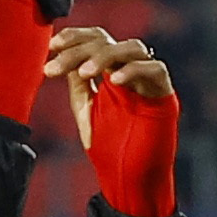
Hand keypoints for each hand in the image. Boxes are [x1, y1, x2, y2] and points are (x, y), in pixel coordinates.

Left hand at [50, 27, 171, 148]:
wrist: (130, 180)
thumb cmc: (111, 149)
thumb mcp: (87, 110)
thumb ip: (79, 85)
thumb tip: (62, 58)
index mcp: (112, 72)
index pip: (95, 39)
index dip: (74, 37)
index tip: (51, 46)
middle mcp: (130, 71)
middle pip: (107, 41)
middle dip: (78, 49)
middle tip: (55, 64)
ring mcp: (148, 81)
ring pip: (132, 47)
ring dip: (104, 56)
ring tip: (83, 73)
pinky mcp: (165, 96)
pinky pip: (155, 70)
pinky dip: (133, 70)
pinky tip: (113, 81)